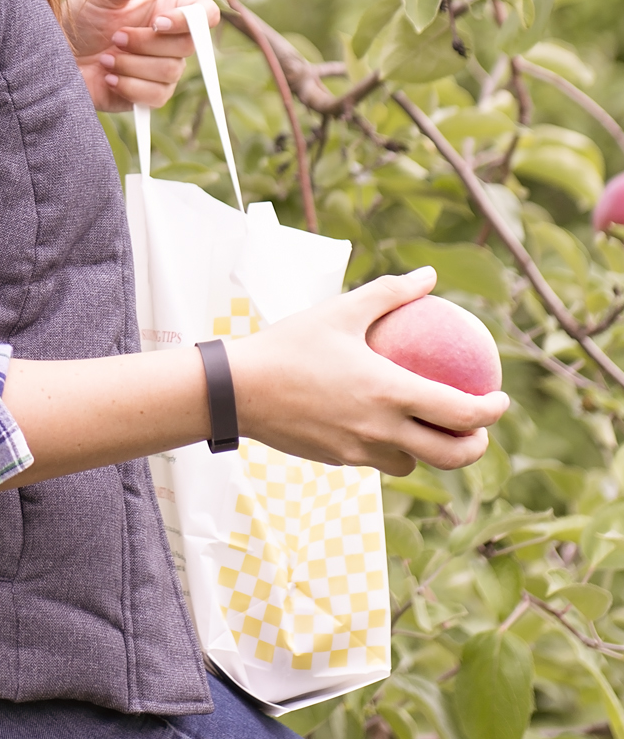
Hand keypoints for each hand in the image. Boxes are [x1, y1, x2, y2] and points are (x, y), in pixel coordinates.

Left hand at [65, 0, 219, 112]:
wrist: (56, 53)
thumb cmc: (80, 17)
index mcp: (168, 8)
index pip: (205, 14)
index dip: (190, 20)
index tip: (158, 22)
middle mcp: (171, 39)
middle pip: (189, 45)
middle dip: (146, 43)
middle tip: (115, 37)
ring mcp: (162, 69)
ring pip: (170, 72)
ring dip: (132, 64)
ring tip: (105, 57)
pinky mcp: (149, 95)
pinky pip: (156, 97)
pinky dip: (128, 86)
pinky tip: (108, 76)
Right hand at [227, 267, 506, 476]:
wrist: (238, 390)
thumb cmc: (290, 345)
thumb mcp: (341, 310)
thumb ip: (390, 293)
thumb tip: (429, 275)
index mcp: (390, 392)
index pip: (461, 413)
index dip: (491, 412)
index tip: (500, 399)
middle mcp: (381, 429)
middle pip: (450, 455)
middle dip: (475, 447)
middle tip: (477, 428)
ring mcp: (359, 451)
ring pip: (413, 463)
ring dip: (428, 450)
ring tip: (428, 427)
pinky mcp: (337, 460)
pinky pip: (376, 460)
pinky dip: (389, 447)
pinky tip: (377, 424)